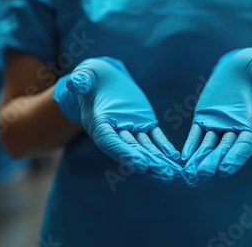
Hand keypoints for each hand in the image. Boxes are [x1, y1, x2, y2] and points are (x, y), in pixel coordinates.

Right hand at [53, 57, 180, 183]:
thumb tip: (76, 82)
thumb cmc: (90, 79)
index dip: (125, 153)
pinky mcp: (143, 124)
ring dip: (159, 161)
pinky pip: (156, 137)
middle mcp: (115, 132)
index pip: (111, 142)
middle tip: (165, 174)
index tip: (141, 165)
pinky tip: (175, 157)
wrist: (103, 80)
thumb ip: (81, 80)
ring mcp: (131, 129)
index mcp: (98, 124)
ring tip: (173, 173)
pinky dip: (165, 146)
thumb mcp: (85, 76)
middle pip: (132, 151)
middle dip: (148, 163)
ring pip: (146, 148)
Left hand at [181, 48, 251, 186]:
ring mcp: (219, 125)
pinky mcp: (204, 119)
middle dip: (213, 163)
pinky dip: (191, 146)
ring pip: (209, 146)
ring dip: (200, 160)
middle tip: (200, 175)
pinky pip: (197, 135)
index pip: (246, 143)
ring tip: (189, 174)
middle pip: (225, 150)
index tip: (225, 169)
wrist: (240, 66)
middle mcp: (236, 128)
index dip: (236, 157)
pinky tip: (183, 158)